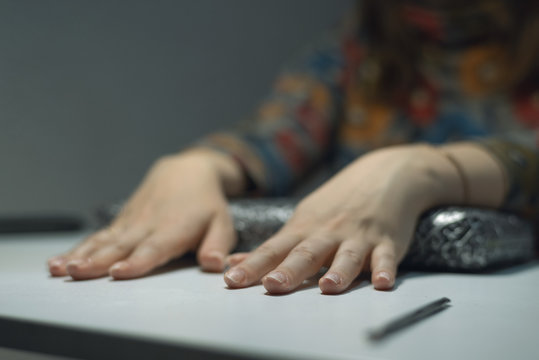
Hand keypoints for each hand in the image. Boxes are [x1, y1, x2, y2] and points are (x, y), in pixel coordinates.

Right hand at [48, 149, 243, 279]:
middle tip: (77, 272)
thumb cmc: (206, 203)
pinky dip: (79, 247)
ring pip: (103, 240)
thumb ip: (217, 245)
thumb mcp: (222, 223)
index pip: (154, 248)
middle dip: (98, 260)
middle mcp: (148, 225)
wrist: (187, 171)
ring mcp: (131, 222)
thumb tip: (214, 265)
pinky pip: (98, 235)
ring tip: (59, 268)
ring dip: (81, 254)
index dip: (137, 261)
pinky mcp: (121, 221)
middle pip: (120, 245)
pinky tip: (59, 260)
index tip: (118, 272)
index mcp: (174, 229)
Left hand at [224, 145, 461, 293]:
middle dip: (289, 270)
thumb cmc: (336, 204)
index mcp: (304, 228)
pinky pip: (386, 256)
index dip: (253, 265)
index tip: (232, 280)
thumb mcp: (303, 219)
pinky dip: (385, 269)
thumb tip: (236, 263)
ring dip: (338, 272)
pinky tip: (383, 283)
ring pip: (347, 256)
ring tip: (327, 288)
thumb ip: (275, 246)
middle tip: (272, 286)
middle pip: (306, 253)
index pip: (273, 249)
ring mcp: (358, 235)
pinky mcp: (387, 240)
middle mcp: (328, 232)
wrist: (382, 174)